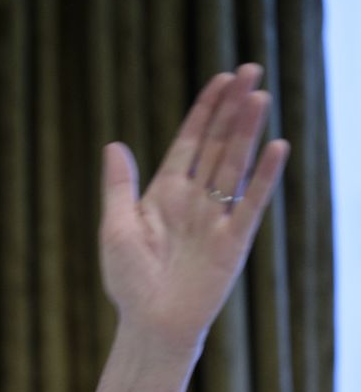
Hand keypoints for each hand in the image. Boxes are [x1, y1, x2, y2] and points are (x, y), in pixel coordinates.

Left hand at [98, 64, 289, 346]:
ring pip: (234, 164)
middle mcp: (194, 199)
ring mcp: (216, 217)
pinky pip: (251, 202)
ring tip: (258, 95)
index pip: (190, 141)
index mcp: (165, 193)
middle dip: (231, 107)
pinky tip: (276, 146)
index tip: (220, 79)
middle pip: (217, 143)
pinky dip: (263, 175)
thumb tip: (114, 144)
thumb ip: (119, 187)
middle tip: (250, 69)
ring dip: (246, 130)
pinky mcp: (234, 241)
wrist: (150, 323)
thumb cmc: (128, 279)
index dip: (204, 110)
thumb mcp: (116, 227)